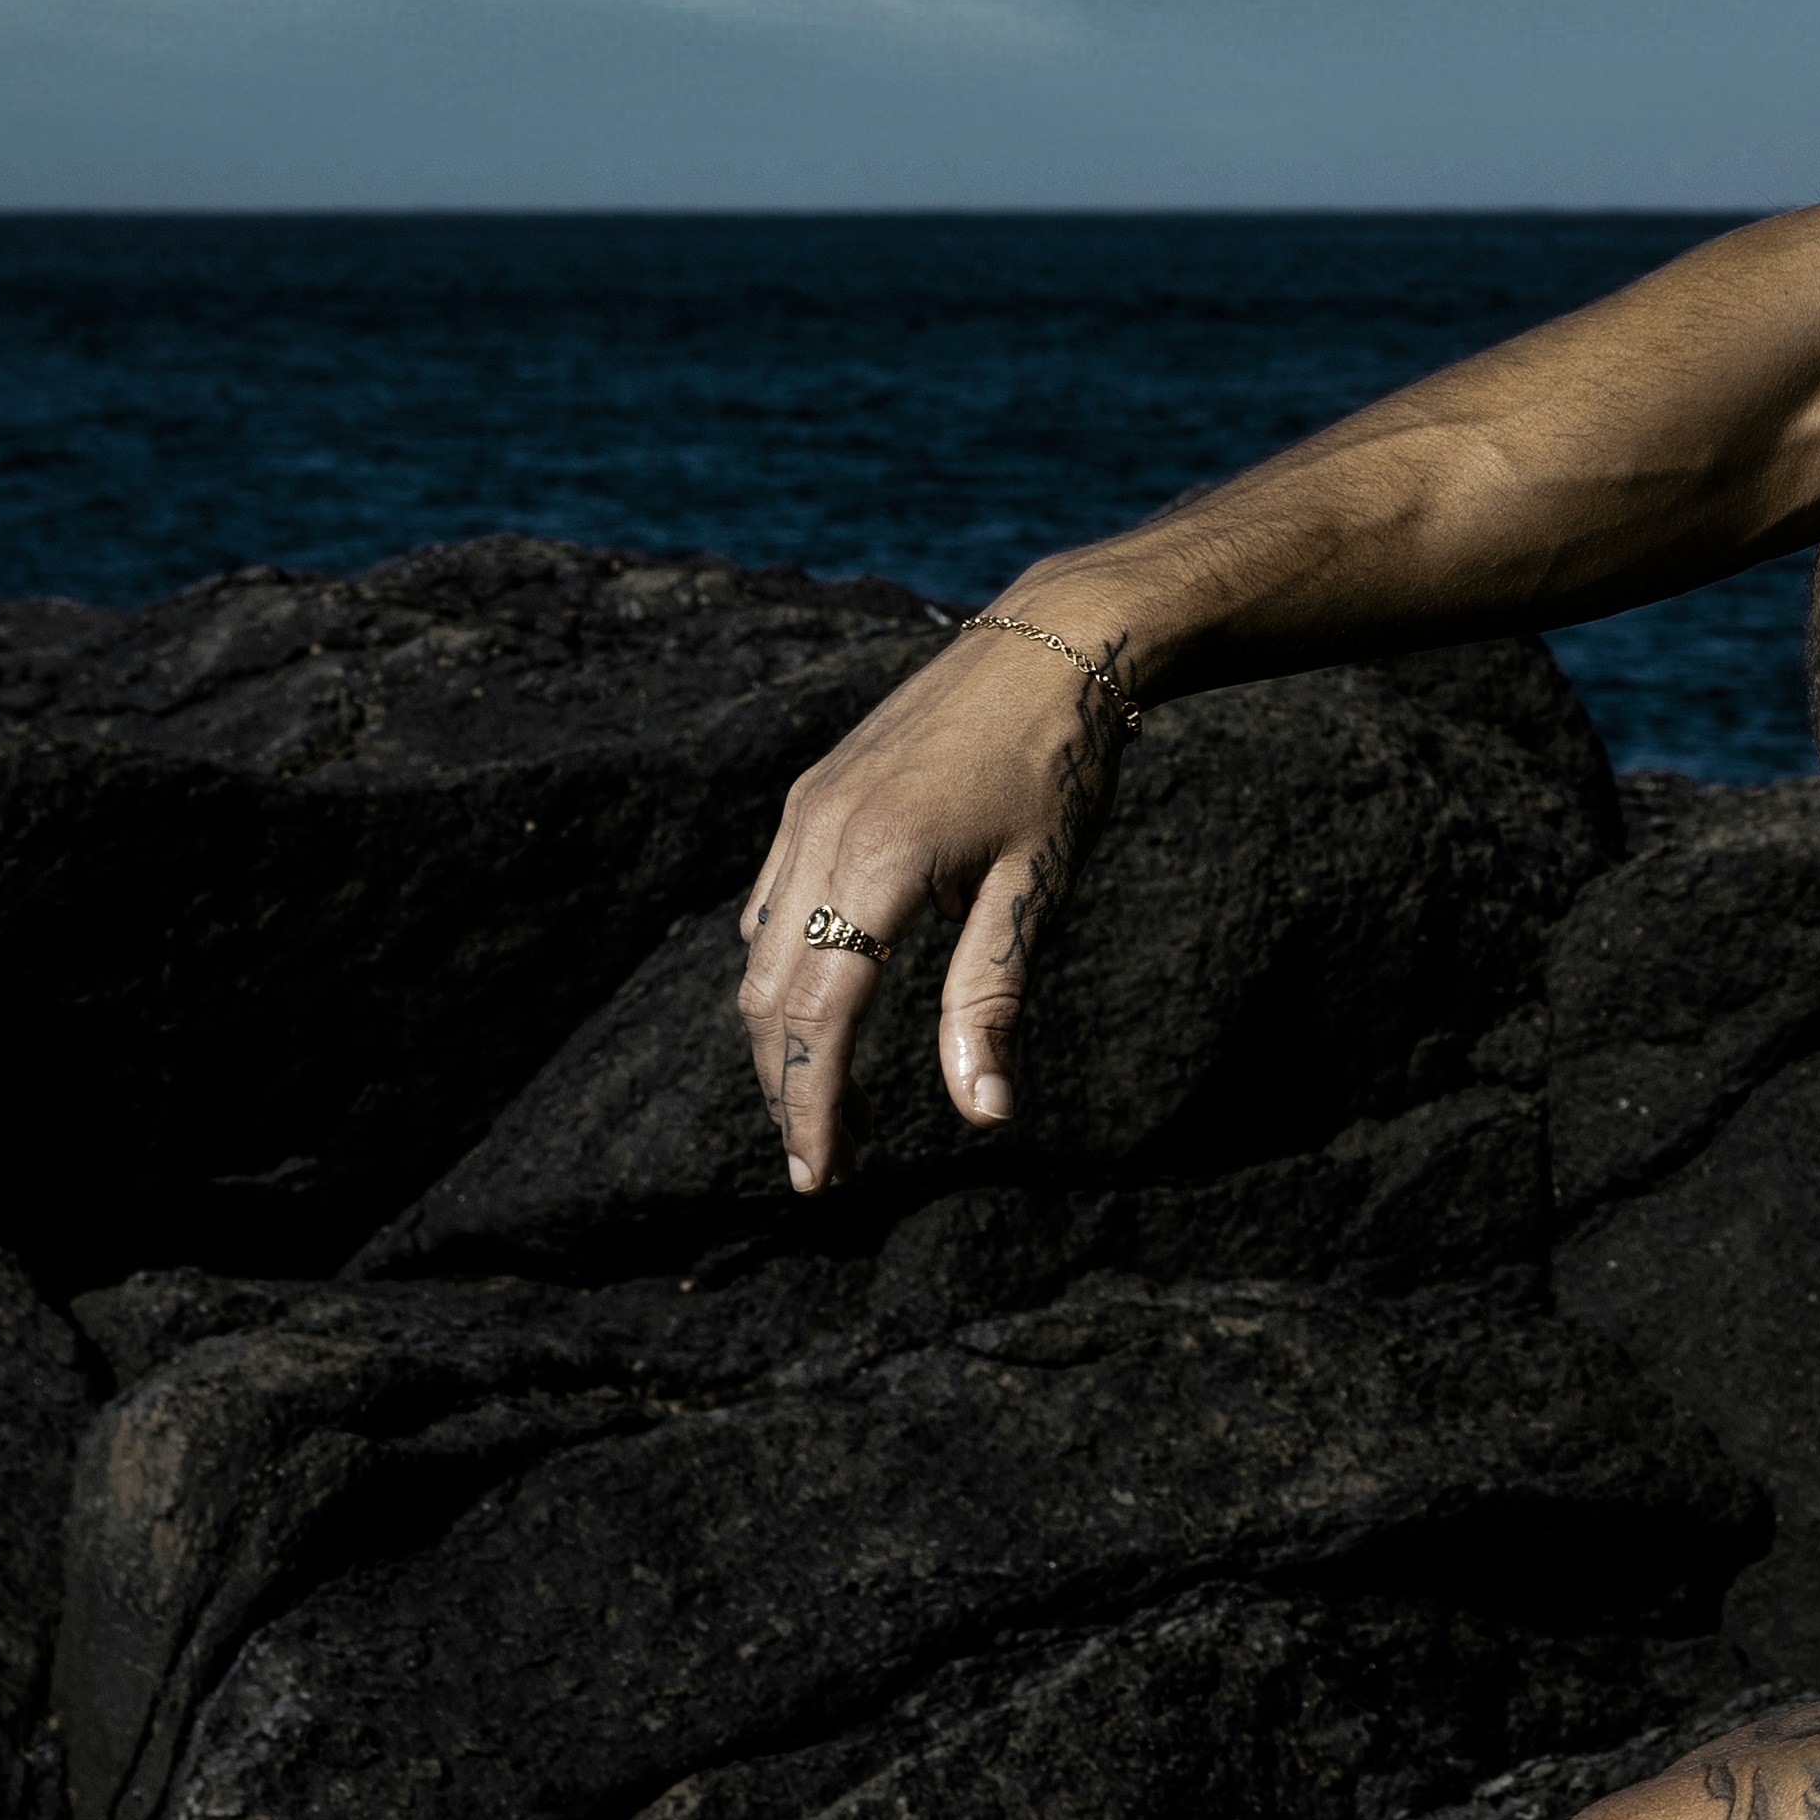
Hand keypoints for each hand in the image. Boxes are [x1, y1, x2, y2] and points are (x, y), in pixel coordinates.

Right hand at [734, 600, 1135, 1192]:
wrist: (1050, 641)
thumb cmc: (1059, 766)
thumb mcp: (1037, 887)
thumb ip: (991, 1000)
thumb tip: (982, 1114)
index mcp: (875, 865)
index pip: (818, 1020)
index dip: (814, 1108)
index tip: (823, 1178)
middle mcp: (820, 835)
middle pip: (769, 997)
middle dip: (787, 1090)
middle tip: (822, 1169)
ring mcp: (806, 811)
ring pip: (759, 954)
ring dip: (780, 1039)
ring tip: (825, 1106)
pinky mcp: (812, 794)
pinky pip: (771, 902)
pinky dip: (782, 971)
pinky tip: (821, 1008)